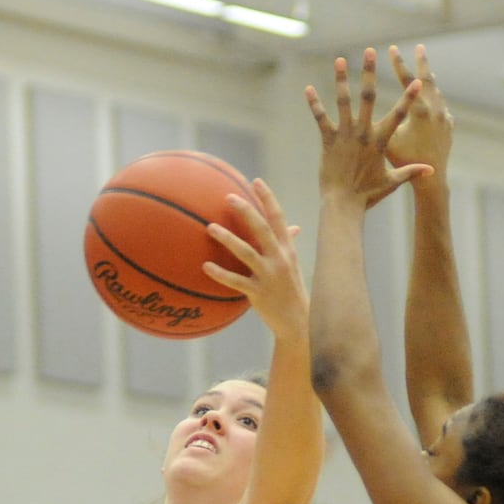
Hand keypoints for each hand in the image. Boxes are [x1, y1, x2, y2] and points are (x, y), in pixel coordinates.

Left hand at [204, 179, 307, 340]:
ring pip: (246, 252)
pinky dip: (220, 274)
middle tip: (228, 197)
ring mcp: (269, 276)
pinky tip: (205, 266)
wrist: (298, 322)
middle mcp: (280, 258)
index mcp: (287, 249)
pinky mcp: (259, 293)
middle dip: (246, 211)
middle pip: (262, 229)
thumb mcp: (293, 265)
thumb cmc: (291, 291)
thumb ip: (289, 244)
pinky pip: (236, 281)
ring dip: (228, 239)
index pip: (278, 218)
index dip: (268, 198)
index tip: (255, 181)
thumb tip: (294, 227)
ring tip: (210, 227)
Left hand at [305, 47, 431, 207]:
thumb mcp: (392, 182)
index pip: (398, 114)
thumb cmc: (368, 195)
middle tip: (369, 51)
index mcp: (380, 141)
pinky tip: (308, 88)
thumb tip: (432, 171)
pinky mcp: (328, 141)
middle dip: (369, 72)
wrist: (343, 205)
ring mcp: (345, 135)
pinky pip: (321, 118)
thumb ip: (411, 172)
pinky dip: (314, 104)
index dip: (408, 97)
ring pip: (343, 101)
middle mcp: (363, 133)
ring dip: (341, 79)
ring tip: (339, 60)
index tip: (415, 80)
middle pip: (367, 97)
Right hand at [384, 44, 452, 179]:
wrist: (431, 181)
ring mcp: (443, 118)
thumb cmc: (404, 161)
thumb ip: (381, 123)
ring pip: (436, 93)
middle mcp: (433, 112)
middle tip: (420, 46)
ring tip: (427, 69)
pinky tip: (434, 98)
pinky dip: (436, 100)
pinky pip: (442, 108)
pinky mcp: (448, 127)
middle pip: (427, 81)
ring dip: (430, 79)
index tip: (392, 48)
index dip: (399, 64)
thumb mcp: (389, 142)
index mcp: (418, 112)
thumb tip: (364, 107)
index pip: (408, 81)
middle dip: (421, 62)